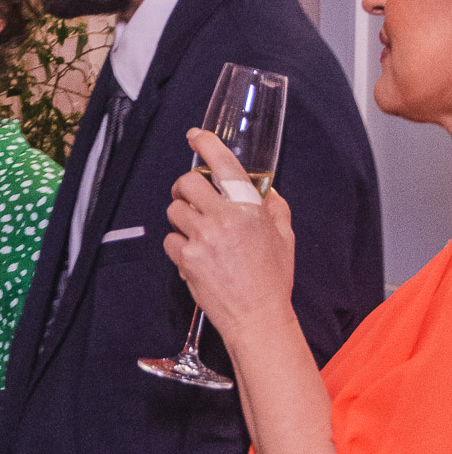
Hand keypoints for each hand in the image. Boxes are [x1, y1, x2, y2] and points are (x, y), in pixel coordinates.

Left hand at [164, 129, 295, 345]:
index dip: (207, 144)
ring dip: (182, 218)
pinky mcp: (186, 259)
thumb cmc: (272, 279)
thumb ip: (273, 209)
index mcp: (248, 209)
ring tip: (197, 233)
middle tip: (191, 198)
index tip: (195, 135)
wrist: (257, 317)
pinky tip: (194, 256)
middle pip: (186, 183)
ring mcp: (201, 238)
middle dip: (185, 188)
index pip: (224, 165)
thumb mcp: (283, 237)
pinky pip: (170, 240)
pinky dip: (178, 245)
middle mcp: (223, 219)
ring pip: (174, 211)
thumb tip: (264, 192)